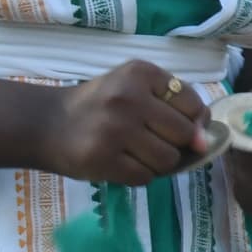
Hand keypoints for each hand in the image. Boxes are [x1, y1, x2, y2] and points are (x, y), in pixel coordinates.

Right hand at [41, 60, 219, 188]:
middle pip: (183, 135)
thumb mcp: (136, 89)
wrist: (46, 123)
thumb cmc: (100, 105)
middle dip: (173, 144)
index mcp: (141, 73)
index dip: (191, 121)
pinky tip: (121, 162)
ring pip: (167, 160)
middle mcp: (127, 97)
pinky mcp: (101, 159)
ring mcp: (113, 129)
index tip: (172, 124)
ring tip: (134, 152)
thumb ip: (176, 107)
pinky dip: (139, 175)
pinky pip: (145, 177)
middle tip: (149, 140)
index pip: (194, 105)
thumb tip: (204, 142)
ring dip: (157, 163)